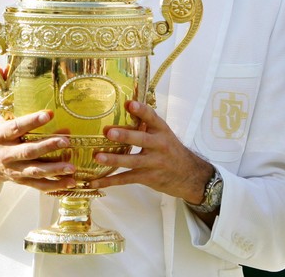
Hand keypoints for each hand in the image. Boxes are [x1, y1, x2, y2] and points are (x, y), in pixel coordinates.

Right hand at [0, 72, 75, 190]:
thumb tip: (0, 66)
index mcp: (0, 135)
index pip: (16, 127)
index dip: (32, 121)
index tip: (49, 114)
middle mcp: (7, 154)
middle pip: (28, 151)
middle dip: (47, 146)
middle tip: (67, 140)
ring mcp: (15, 170)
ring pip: (35, 171)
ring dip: (54, 170)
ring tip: (73, 167)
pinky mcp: (22, 181)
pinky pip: (39, 186)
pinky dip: (55, 186)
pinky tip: (72, 183)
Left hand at [89, 100, 211, 203]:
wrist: (189, 175)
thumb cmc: (171, 150)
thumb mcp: (164, 134)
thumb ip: (148, 124)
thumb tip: (126, 106)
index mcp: (162, 131)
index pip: (152, 118)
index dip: (141, 110)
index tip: (129, 103)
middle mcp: (159, 145)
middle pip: (142, 140)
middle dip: (125, 136)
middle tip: (109, 132)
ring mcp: (154, 163)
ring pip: (132, 161)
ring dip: (114, 159)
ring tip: (98, 156)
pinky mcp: (148, 177)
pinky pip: (126, 179)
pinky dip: (110, 181)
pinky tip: (95, 181)